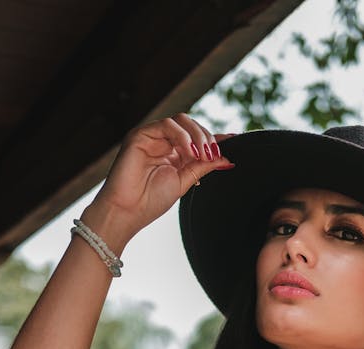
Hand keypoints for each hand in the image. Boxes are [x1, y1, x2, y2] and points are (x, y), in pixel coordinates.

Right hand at [90, 113, 235, 238]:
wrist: (127, 212)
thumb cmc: (150, 202)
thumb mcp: (184, 182)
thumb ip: (202, 167)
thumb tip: (226, 159)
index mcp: (173, 154)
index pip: (196, 138)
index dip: (215, 138)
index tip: (236, 140)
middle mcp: (162, 142)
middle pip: (191, 125)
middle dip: (207, 137)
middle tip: (214, 155)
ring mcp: (151, 137)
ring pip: (180, 120)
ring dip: (197, 135)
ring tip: (203, 154)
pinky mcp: (140, 135)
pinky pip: (167, 125)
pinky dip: (182, 136)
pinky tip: (190, 152)